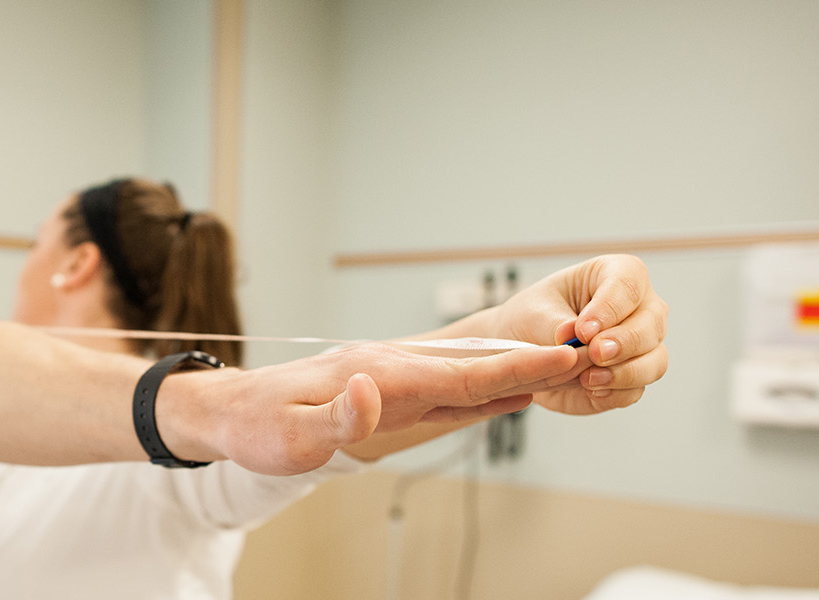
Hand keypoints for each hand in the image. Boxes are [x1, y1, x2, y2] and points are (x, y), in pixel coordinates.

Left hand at [163, 342, 579, 474]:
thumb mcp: (291, 437)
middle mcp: (388, 367)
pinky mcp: (381, 386)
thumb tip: (374, 389)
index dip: (514, 370)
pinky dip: (479, 385)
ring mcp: (387, 374)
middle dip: (529, 361)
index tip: (563, 358)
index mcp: (377, 376)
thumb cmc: (258, 429)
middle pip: (472, 365)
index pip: (459, 374)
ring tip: (562, 366)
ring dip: (510, 369)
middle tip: (589, 354)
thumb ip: (339, 418)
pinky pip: (441, 387)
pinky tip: (501, 389)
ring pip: (461, 372)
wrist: (229, 410)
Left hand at [491, 254, 668, 414]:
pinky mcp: (632, 379)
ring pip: (655, 361)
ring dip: (625, 373)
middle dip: (624, 342)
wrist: (523, 350)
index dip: (610, 308)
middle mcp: (640, 308)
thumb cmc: (533, 317)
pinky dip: (615, 393)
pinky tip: (591, 390)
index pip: (629, 284)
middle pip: (651, 324)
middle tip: (594, 353)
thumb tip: (572, 336)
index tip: (583, 330)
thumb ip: (556, 323)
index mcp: (617, 275)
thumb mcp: (534, 312)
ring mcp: (642, 346)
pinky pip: (637, 390)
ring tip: (587, 378)